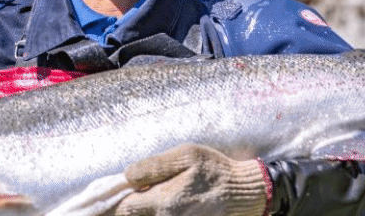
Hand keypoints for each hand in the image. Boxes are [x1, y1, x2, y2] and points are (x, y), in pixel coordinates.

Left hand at [114, 144, 270, 215]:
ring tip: (159, 199)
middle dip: (132, 208)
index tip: (128, 190)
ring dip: (146, 212)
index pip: (124, 209)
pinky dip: (159, 215)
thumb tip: (127, 176)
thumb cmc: (215, 171)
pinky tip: (168, 207)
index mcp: (164, 202)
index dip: (120, 199)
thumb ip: (154, 166)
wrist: (243, 194)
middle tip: (140, 196)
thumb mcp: (187, 155)